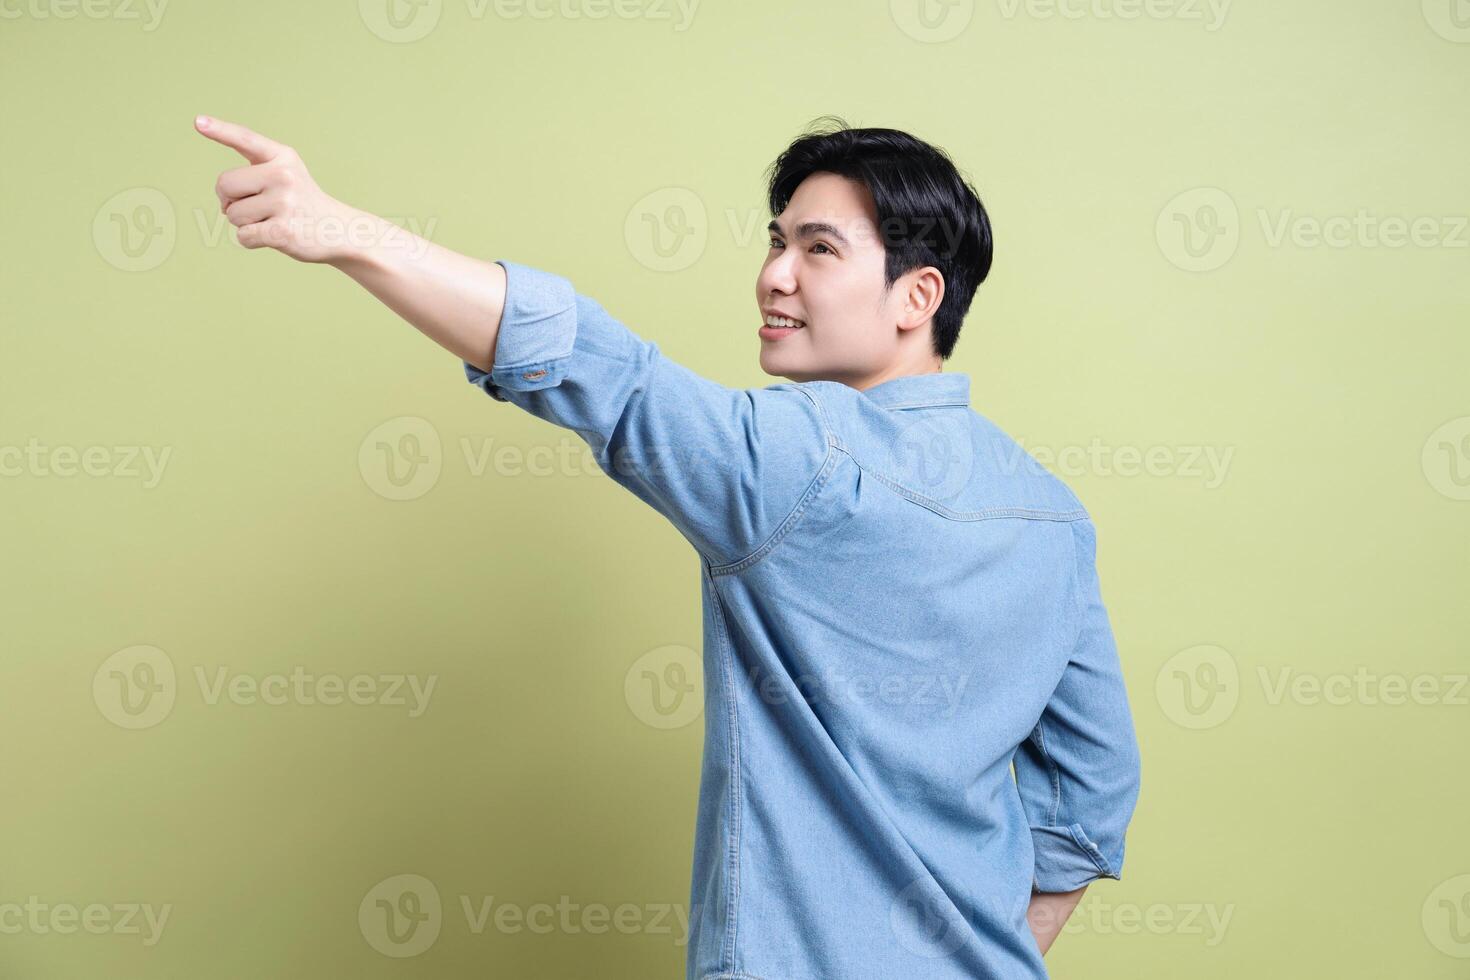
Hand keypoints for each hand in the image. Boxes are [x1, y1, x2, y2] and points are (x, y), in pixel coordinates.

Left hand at [195, 114, 361, 263]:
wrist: (341, 231)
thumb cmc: (303, 203)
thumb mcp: (287, 176)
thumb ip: (252, 176)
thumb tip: (223, 203)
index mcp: (283, 157)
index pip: (246, 139)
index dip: (220, 130)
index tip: (198, 122)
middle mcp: (284, 176)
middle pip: (224, 184)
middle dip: (229, 200)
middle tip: (255, 206)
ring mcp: (284, 204)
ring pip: (232, 214)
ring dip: (244, 223)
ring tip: (272, 220)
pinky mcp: (282, 231)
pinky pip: (243, 236)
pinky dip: (251, 240)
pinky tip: (274, 236)